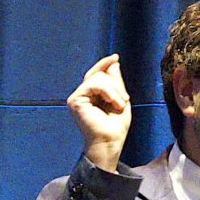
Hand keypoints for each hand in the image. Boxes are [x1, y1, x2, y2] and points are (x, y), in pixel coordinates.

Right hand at [68, 53, 129, 171]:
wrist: (110, 142)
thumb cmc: (115, 127)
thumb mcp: (120, 99)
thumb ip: (115, 82)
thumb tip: (113, 62)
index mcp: (91, 96)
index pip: (97, 74)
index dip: (104, 64)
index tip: (115, 57)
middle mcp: (82, 95)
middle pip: (98, 74)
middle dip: (115, 83)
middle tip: (124, 99)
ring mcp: (77, 97)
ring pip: (97, 78)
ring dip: (113, 89)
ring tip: (119, 104)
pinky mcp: (75, 100)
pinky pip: (93, 84)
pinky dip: (107, 91)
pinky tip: (113, 102)